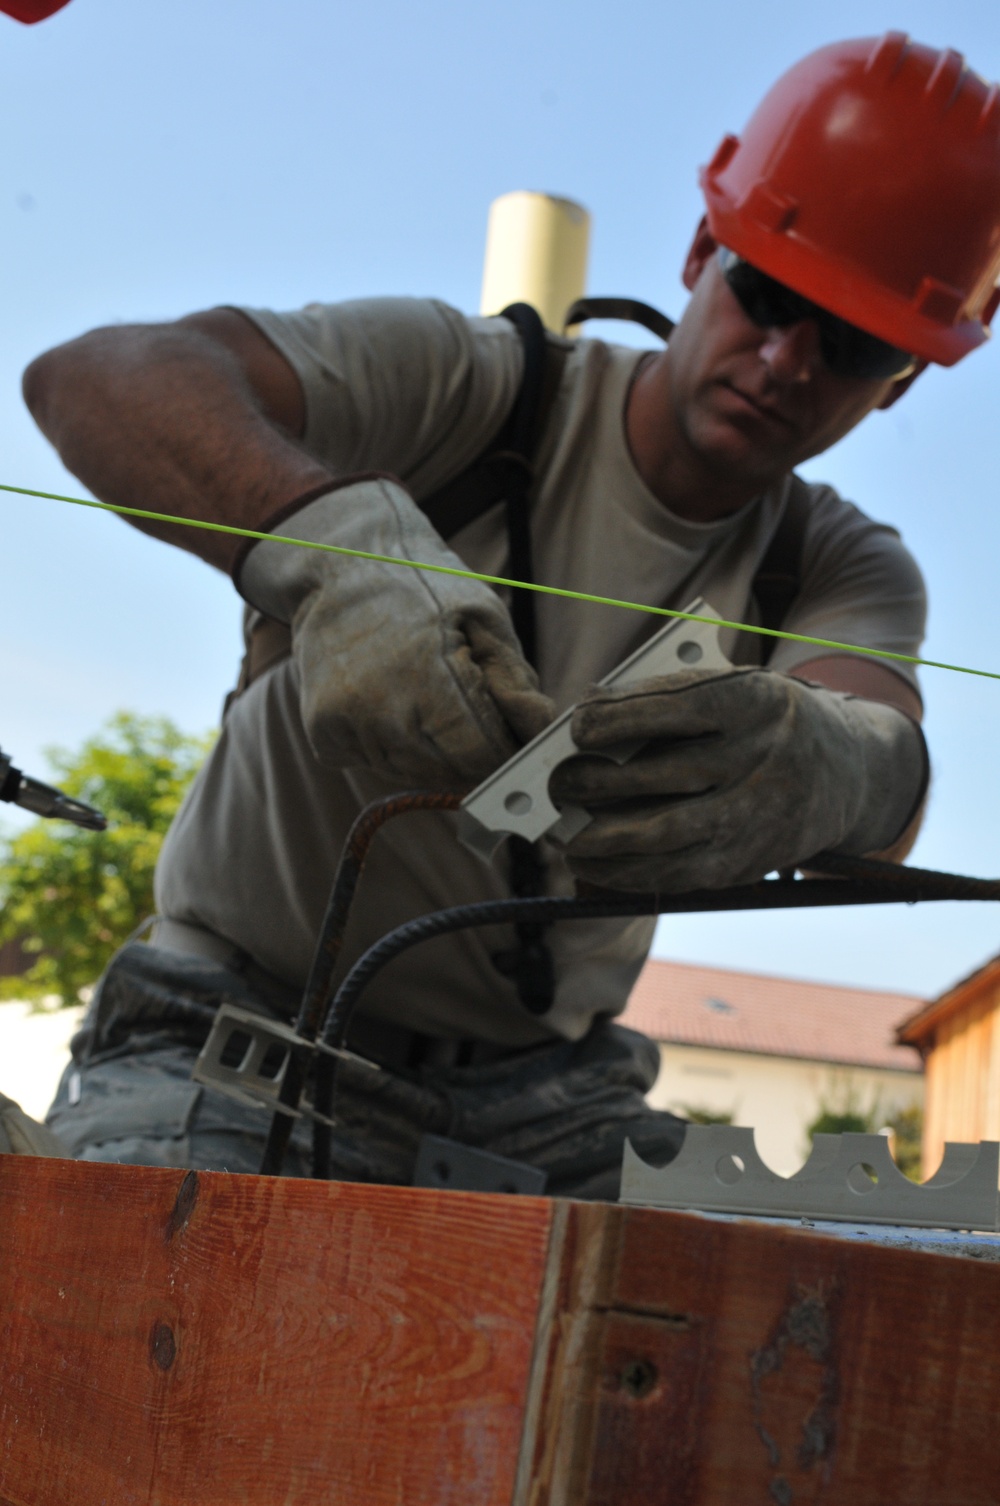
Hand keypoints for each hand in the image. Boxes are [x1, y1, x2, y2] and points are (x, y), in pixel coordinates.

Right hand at [235, 476, 553, 788]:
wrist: (340, 567)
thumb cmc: (423, 586)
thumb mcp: (482, 616)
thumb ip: (514, 679)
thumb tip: (542, 730)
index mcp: (426, 676)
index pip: (480, 754)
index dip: (503, 749)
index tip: (509, 733)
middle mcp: (379, 708)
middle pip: (448, 770)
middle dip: (470, 753)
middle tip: (471, 712)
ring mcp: (344, 724)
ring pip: (411, 772)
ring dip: (432, 752)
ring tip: (430, 701)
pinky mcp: (322, 733)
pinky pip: (374, 764)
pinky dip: (393, 747)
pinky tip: (393, 704)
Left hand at [549, 667, 926, 892]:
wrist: (850, 770)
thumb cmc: (765, 721)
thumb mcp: (735, 689)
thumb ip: (670, 697)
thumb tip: (588, 716)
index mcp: (755, 701)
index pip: (678, 708)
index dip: (620, 720)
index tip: (578, 727)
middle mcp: (762, 758)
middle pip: (666, 775)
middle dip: (598, 782)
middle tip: (561, 784)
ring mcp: (759, 814)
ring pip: (667, 834)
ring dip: (603, 839)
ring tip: (568, 834)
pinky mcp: (751, 861)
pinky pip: (679, 875)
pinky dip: (627, 873)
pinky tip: (596, 865)